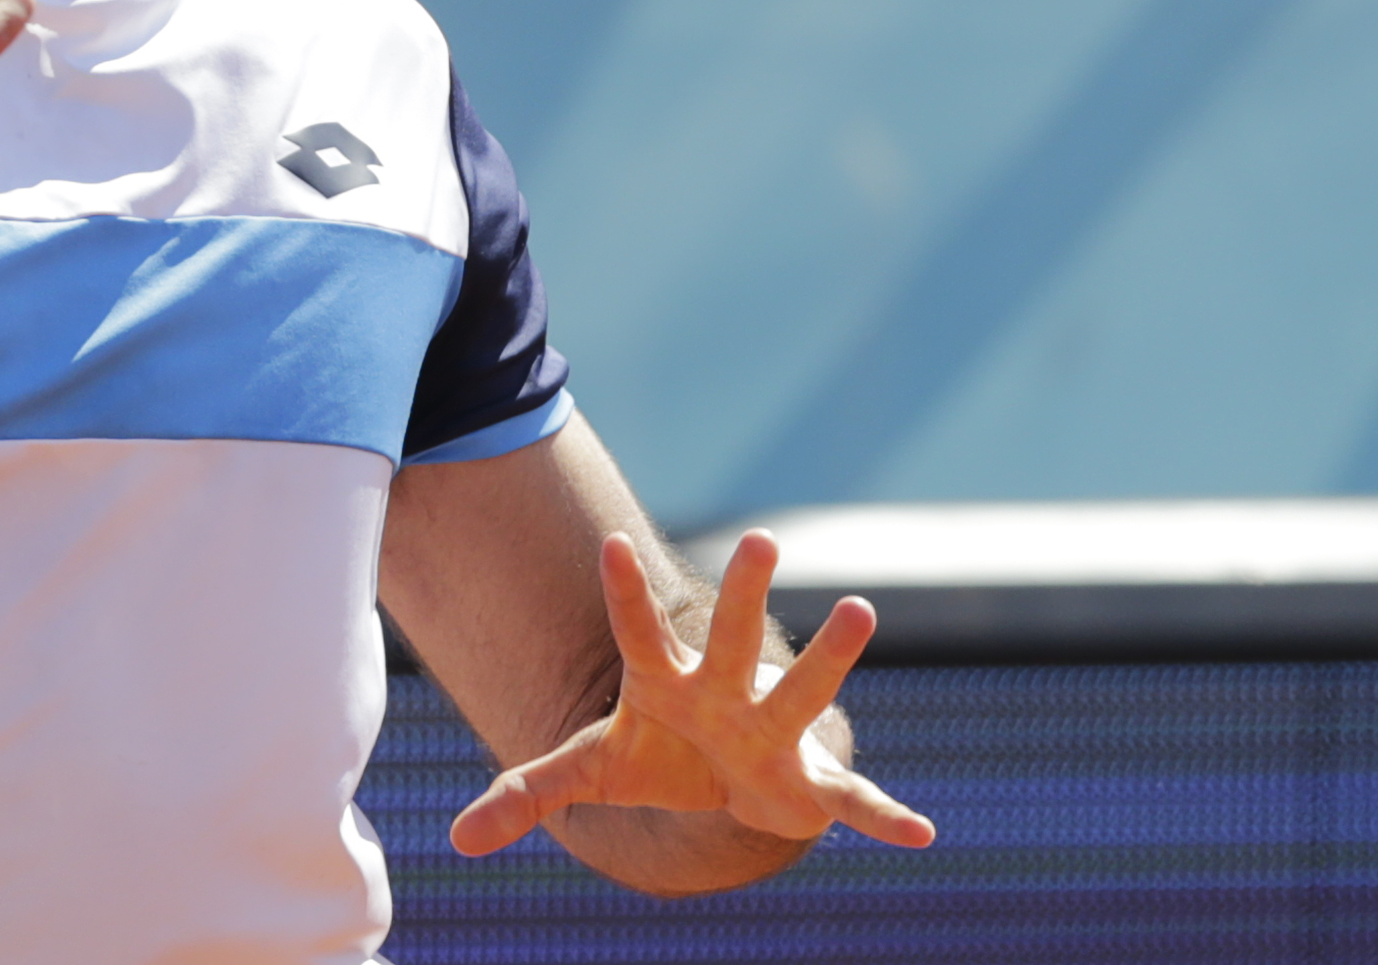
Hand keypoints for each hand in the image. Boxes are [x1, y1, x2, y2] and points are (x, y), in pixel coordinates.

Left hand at [449, 529, 933, 858]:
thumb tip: (456, 840)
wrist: (723, 782)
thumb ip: (526, 794)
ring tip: (861, 610)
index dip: (623, 593)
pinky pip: (852, 802)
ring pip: (802, 690)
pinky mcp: (810, 781)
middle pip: (732, 637)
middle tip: (760, 538)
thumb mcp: (588, 773)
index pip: (637, 631)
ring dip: (832, 655)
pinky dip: (884, 818)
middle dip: (745, 593)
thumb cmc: (655, 755)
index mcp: (665, 682)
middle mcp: (724, 692)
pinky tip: (921, 831)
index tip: (612, 544)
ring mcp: (772, 730)